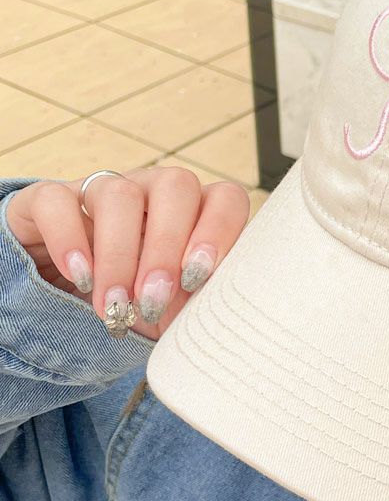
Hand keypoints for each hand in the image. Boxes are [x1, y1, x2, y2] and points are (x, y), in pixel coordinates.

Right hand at [6, 167, 250, 340]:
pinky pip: (57, 200)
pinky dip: (68, 239)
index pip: (226, 197)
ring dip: (119, 255)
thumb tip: (208, 315)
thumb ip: (195, 303)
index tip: (199, 277)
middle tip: (153, 300)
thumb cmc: (139, 303)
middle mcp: (155, 190)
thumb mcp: (172, 308)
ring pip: (119, 193)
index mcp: (197, 210)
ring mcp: (103, 188)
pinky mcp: (50, 198)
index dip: (219, 230)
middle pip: (175, 186)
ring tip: (115, 306)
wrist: (66, 299)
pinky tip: (79, 277)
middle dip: (167, 247)